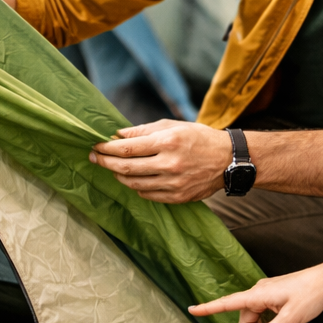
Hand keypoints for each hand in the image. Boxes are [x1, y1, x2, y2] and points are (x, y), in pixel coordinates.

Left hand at [89, 120, 231, 203]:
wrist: (228, 160)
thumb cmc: (199, 138)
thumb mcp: (173, 126)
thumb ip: (143, 130)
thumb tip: (117, 135)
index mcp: (167, 142)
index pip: (127, 148)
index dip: (106, 148)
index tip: (95, 146)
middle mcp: (169, 164)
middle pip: (126, 168)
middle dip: (105, 163)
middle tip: (94, 158)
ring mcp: (173, 183)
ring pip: (134, 184)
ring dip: (118, 176)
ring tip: (113, 169)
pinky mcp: (178, 197)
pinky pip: (147, 194)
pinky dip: (136, 186)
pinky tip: (134, 178)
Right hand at [188, 247, 322, 322]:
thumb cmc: (311, 295)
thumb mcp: (291, 318)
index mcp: (258, 294)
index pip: (227, 303)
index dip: (208, 308)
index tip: (191, 310)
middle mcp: (259, 291)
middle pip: (245, 317)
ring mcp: (268, 292)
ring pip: (256, 316)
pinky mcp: (276, 294)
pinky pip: (266, 311)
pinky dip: (273, 322)